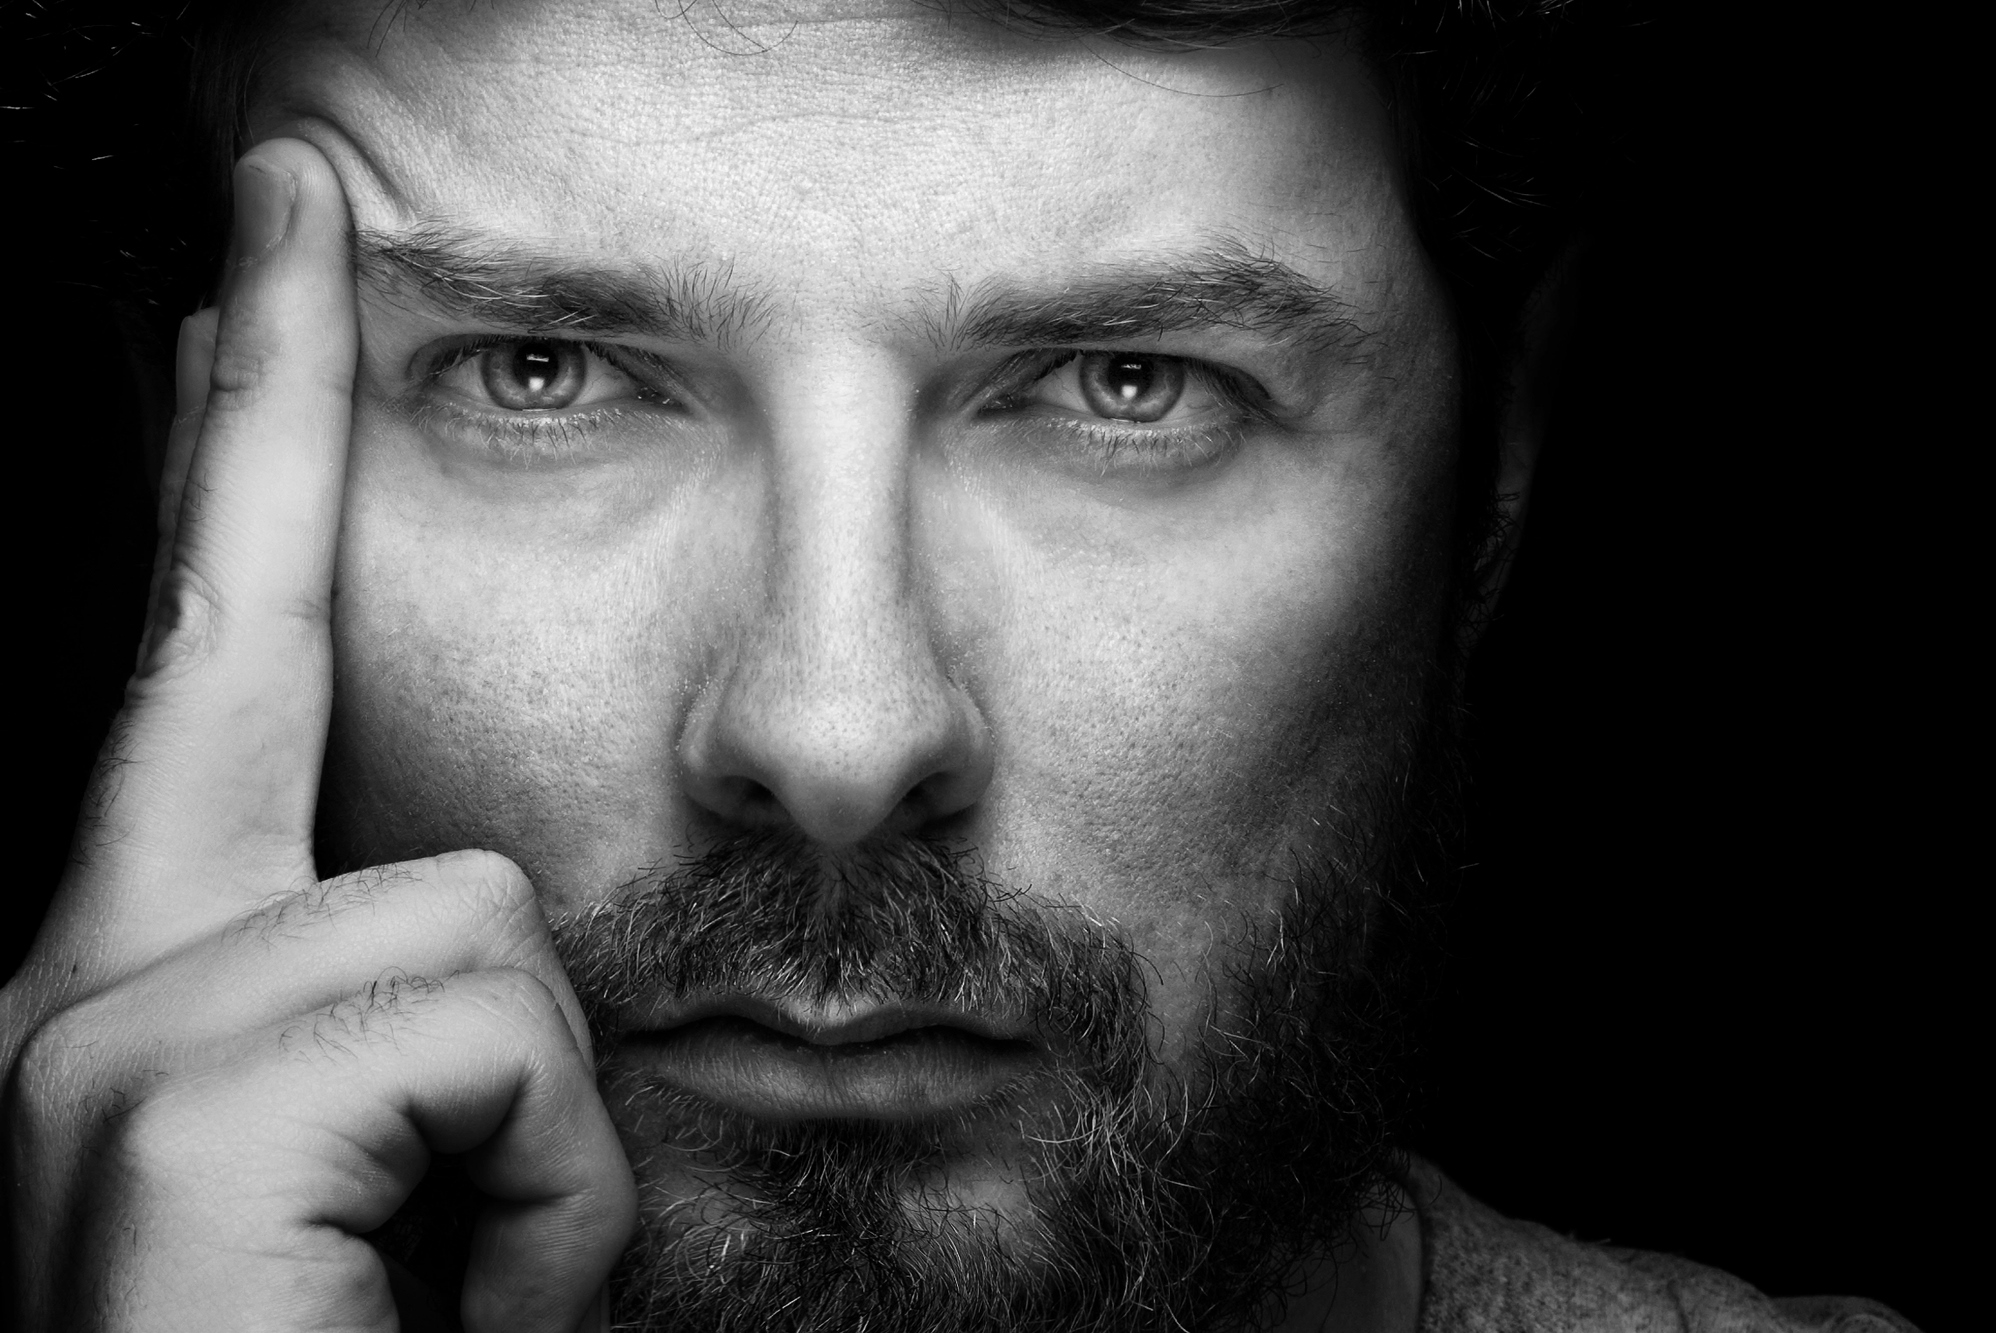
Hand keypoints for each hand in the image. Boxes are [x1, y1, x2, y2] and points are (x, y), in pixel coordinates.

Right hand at [0, 139, 635, 1331]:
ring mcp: (102, 1031)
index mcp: (156, 974)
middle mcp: (85, 974)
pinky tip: (429, 1301)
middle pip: (269, 648)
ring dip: (533, 1143)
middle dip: (307, 517)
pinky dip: (534, 1205)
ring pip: (474, 922)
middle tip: (327, 466)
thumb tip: (493, 940)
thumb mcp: (420, 1170)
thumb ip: (440, 1022)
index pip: (213, 625)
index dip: (244, 408)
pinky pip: (487, 1041)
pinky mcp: (155, 1103)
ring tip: (439, 1279)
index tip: (281, 217)